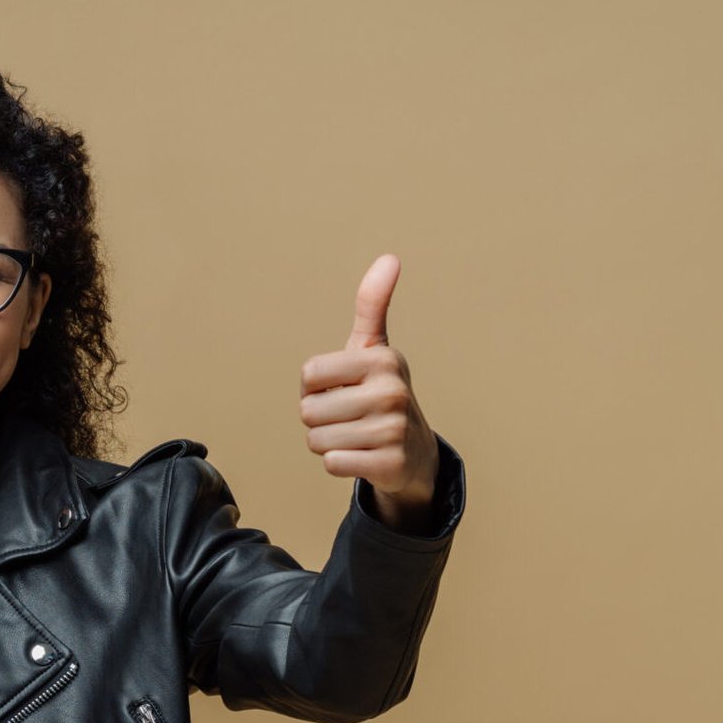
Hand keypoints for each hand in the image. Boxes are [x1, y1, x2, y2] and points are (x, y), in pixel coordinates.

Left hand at [299, 253, 444, 531]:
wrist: (413, 451)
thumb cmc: (380, 393)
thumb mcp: (375, 349)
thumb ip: (372, 305)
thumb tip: (390, 258)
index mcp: (381, 359)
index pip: (308, 375)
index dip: (314, 387)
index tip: (340, 388)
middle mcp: (391, 391)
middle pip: (308, 411)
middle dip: (319, 419)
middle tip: (347, 418)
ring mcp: (392, 430)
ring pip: (317, 440)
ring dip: (327, 442)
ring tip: (354, 436)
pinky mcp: (389, 464)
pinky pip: (333, 463)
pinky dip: (339, 462)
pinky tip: (361, 455)